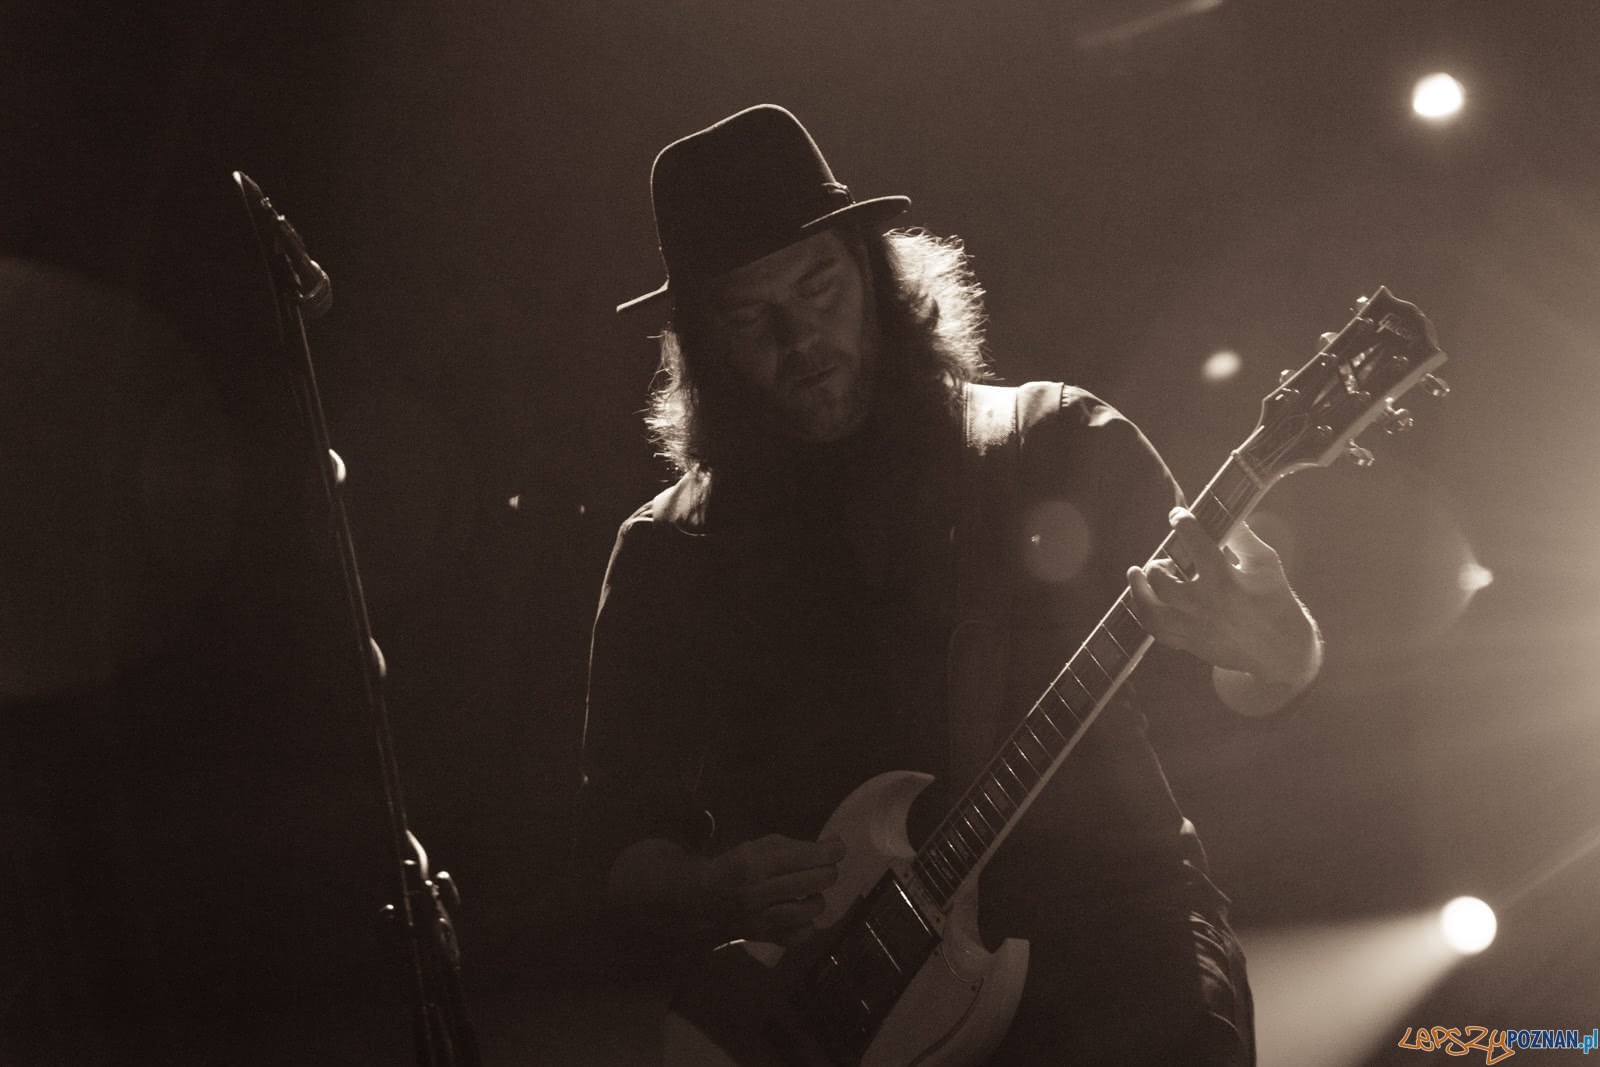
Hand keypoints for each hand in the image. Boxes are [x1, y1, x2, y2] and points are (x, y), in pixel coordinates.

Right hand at [695, 834, 844, 945]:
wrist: (704, 898)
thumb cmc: (737, 866)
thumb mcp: (759, 846)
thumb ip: (795, 846)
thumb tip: (833, 847)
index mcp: (756, 862)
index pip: (806, 857)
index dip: (831, 851)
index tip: (838, 848)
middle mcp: (759, 892)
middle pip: (814, 881)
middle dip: (828, 871)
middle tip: (825, 869)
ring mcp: (761, 918)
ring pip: (810, 910)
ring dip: (817, 898)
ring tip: (811, 892)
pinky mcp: (764, 937)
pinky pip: (799, 935)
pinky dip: (807, 924)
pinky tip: (801, 914)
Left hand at [1128, 508, 1320, 699]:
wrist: (1282, 651)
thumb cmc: (1276, 601)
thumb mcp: (1265, 563)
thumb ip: (1242, 537)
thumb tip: (1224, 514)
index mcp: (1226, 581)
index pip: (1197, 545)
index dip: (1183, 525)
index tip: (1176, 515)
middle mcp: (1206, 605)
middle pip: (1162, 583)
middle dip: (1155, 566)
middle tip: (1163, 561)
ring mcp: (1195, 628)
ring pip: (1151, 612)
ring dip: (1138, 591)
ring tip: (1137, 574)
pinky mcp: (1190, 645)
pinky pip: (1156, 631)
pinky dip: (1144, 613)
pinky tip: (1145, 599)